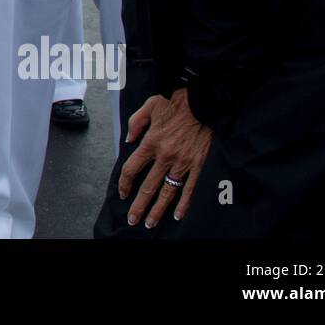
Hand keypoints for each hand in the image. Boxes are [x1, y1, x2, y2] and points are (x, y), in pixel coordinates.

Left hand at [116, 89, 212, 228]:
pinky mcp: (198, 164)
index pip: (132, 169)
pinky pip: (190, 188)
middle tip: (133, 220)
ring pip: (168, 191)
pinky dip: (184, 203)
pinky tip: (178, 215)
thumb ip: (135, 124)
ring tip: (150, 223)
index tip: (123, 194)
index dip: (125, 184)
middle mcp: (165, 155)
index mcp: (150, 142)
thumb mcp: (148, 106)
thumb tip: (127, 141)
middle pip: (148, 186)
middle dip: (139, 205)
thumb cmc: (174, 101)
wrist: (201, 101)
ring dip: (158, 209)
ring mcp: (182, 162)